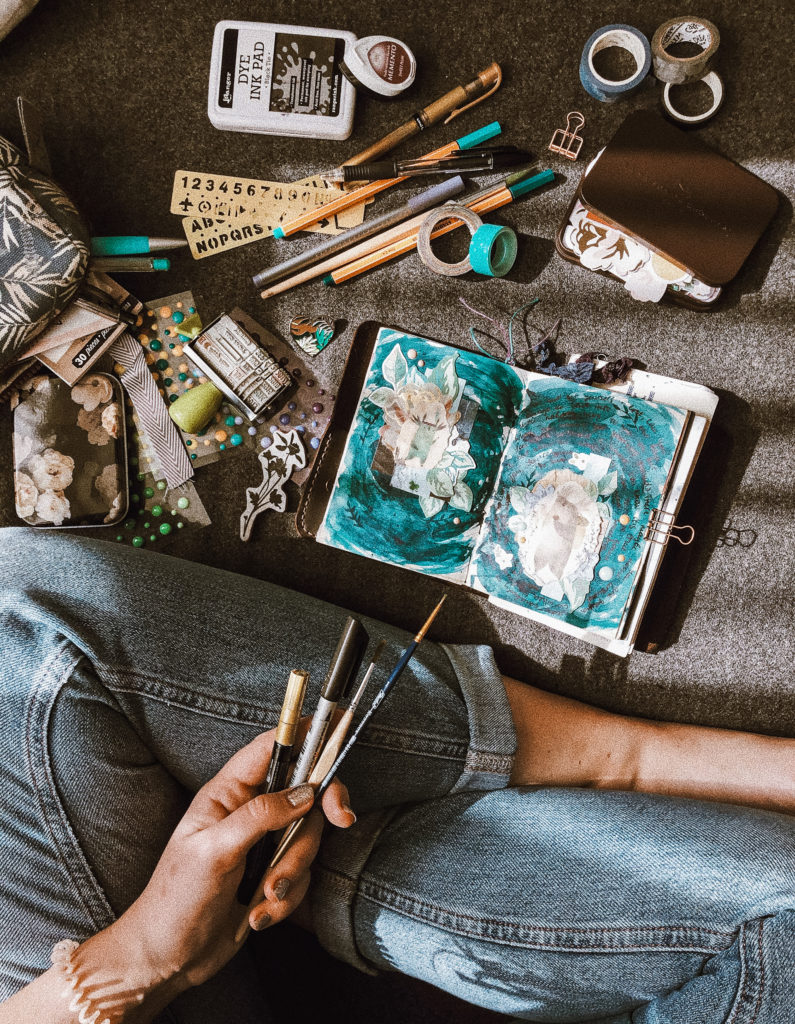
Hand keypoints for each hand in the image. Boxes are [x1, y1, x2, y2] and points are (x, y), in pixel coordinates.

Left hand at [113, 724, 354, 995]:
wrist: (166, 959)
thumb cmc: (176, 900)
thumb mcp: (215, 852)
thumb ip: (260, 816)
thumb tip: (305, 793)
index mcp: (227, 792)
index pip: (272, 747)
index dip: (306, 733)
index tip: (339, 727)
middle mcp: (248, 812)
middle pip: (304, 794)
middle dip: (316, 818)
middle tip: (342, 820)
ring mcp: (261, 844)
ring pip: (306, 839)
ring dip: (291, 872)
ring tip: (262, 897)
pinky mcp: (270, 875)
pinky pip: (301, 875)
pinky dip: (285, 898)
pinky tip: (257, 915)